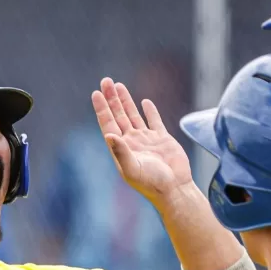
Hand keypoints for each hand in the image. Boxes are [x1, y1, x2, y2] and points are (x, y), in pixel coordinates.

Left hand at [93, 78, 193, 202]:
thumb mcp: (132, 169)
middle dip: (112, 98)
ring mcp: (147, 140)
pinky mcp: (162, 139)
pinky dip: (150, 111)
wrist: (175, 189)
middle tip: (106, 80)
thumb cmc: (152, 183)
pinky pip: (154, 121)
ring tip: (118, 85)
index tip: (96, 93)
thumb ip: (120, 152)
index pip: (108, 123)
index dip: (102, 108)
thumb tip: (108, 135)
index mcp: (121, 148)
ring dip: (126, 101)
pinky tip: (144, 102)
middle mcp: (132, 142)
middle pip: (118, 115)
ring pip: (133, 115)